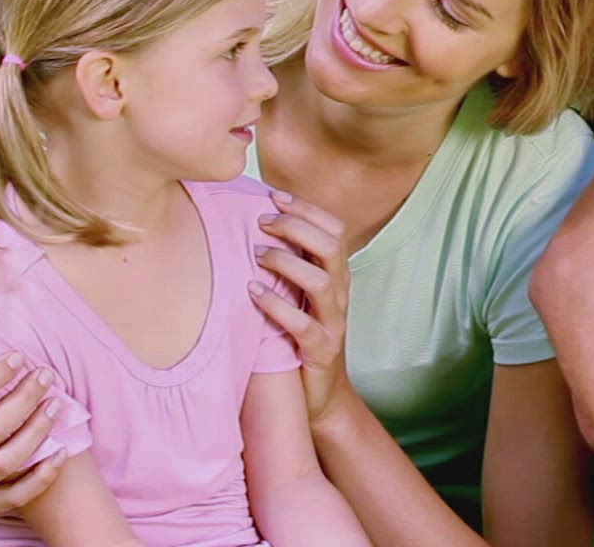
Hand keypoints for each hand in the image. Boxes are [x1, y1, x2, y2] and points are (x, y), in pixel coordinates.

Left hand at [253, 190, 354, 433]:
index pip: (334, 229)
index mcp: (338, 276)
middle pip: (332, 246)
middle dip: (296, 227)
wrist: (321, 397)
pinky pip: (303, 325)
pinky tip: (252, 293)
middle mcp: (341, 295)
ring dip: (287, 262)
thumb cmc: (301, 339)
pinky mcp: (320, 351)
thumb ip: (290, 264)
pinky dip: (277, 305)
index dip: (307, 209)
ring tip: (256, 254)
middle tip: (261, 222)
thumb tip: (257, 225)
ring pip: (321, 281)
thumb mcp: (300, 296)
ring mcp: (333, 323)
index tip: (274, 196)